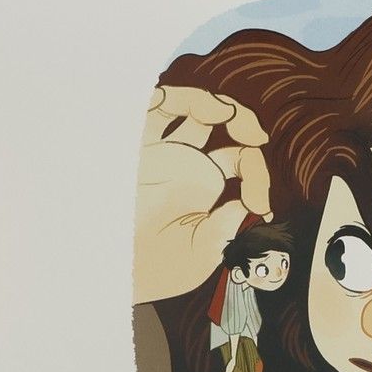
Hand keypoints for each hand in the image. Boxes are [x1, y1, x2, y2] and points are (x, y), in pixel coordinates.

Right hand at [134, 87, 270, 304]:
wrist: (113, 273)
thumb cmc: (155, 270)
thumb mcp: (203, 253)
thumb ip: (229, 225)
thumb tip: (248, 203)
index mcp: (205, 187)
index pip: (241, 161)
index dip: (258, 174)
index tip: (258, 203)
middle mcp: (185, 164)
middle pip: (222, 128)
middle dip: (245, 125)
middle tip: (257, 137)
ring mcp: (161, 152)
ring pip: (191, 109)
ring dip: (216, 106)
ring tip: (230, 117)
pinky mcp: (135, 146)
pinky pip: (153, 109)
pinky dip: (177, 99)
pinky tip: (199, 112)